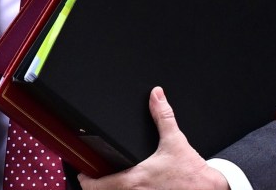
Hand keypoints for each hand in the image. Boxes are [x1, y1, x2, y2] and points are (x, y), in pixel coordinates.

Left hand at [77, 87, 229, 189]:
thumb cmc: (192, 173)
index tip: (84, 174)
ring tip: (109, 185)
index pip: (96, 187)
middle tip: (95, 179)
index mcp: (135, 179)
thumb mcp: (175, 141)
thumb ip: (162, 116)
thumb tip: (156, 95)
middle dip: (97, 188)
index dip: (86, 180)